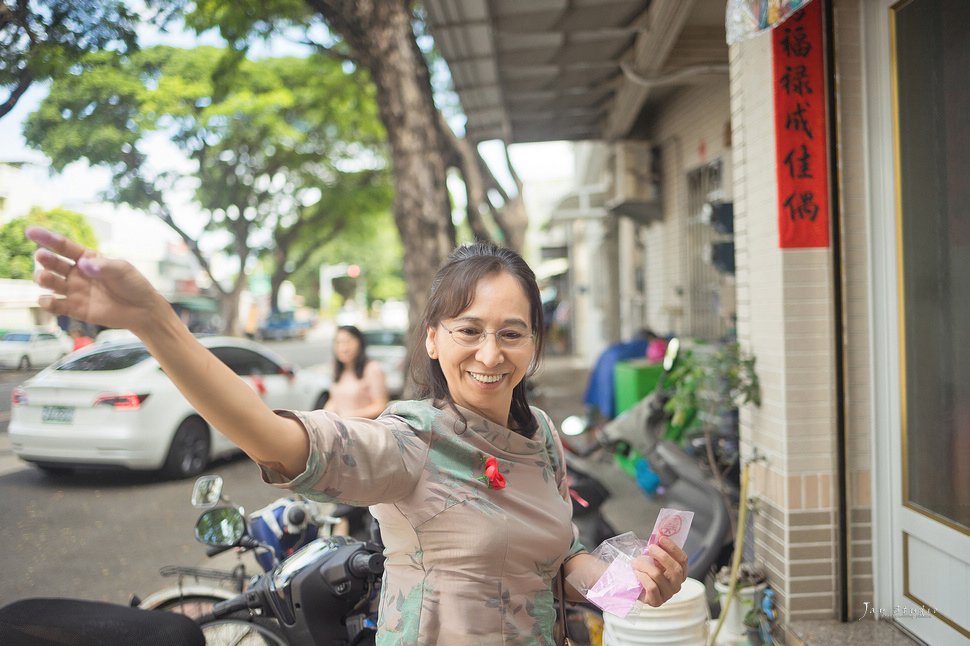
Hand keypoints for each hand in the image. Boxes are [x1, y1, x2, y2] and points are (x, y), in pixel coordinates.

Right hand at [27, 226, 165, 333]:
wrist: (142, 310)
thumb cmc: (133, 285)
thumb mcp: (122, 271)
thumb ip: (103, 267)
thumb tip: (83, 264)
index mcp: (87, 258)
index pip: (63, 246)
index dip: (47, 238)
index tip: (30, 231)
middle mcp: (76, 273)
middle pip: (54, 264)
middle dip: (46, 259)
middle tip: (42, 256)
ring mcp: (74, 291)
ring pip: (51, 283)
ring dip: (44, 279)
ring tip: (43, 277)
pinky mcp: (75, 309)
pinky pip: (56, 305)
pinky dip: (47, 303)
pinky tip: (46, 299)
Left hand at [632, 537, 688, 606]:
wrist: (632, 583)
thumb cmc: (645, 568)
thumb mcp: (654, 557)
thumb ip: (659, 549)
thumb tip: (659, 536)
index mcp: (680, 573)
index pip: (683, 560)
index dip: (673, 548)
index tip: (662, 538)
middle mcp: (677, 585)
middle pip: (675, 569)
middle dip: (662, 556)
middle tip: (651, 548)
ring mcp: (668, 595)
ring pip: (659, 576)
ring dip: (645, 565)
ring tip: (637, 562)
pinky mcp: (657, 602)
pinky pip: (651, 586)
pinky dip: (642, 576)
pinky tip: (637, 573)